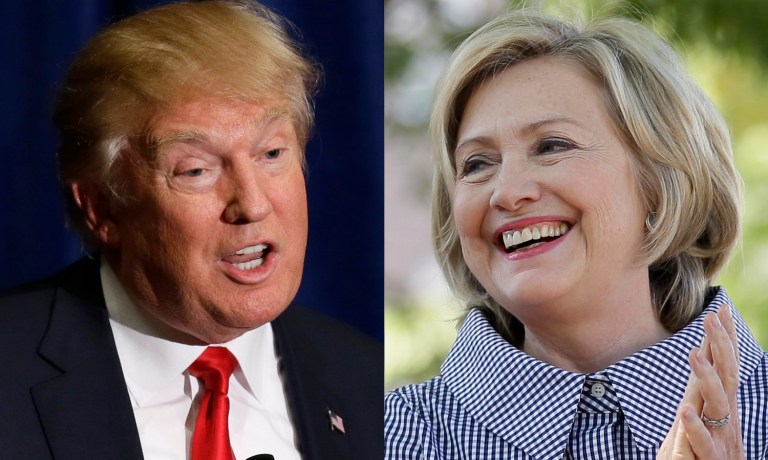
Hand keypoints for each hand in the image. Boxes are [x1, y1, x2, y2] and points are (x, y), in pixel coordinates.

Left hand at [657, 306, 743, 458]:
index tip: (721, 309)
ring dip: (706, 378)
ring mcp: (720, 439)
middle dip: (720, 345)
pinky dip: (694, 427)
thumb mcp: (708, 419)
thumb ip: (705, 393)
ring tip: (694, 354)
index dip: (725, 339)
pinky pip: (702, 443)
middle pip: (726, 376)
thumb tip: (703, 358)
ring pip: (717, 404)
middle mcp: (725, 419)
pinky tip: (684, 411)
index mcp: (723, 407)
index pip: (725, 366)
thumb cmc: (707, 454)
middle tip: (711, 317)